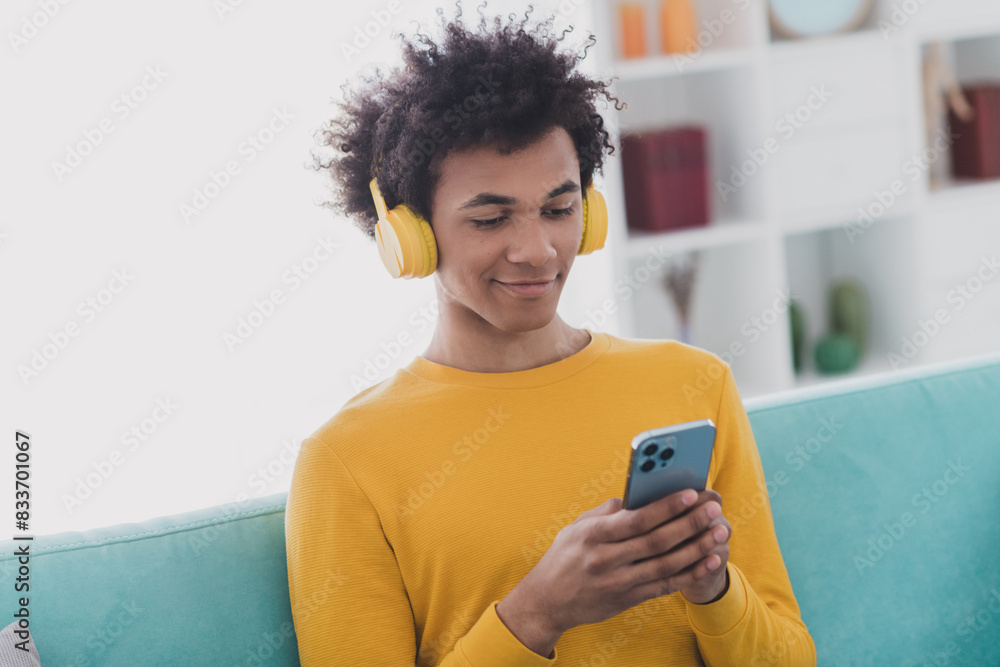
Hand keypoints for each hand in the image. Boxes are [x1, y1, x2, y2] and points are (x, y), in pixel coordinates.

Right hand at [500, 487, 731, 637]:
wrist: (546, 602)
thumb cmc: (564, 557)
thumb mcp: (576, 527)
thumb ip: (607, 512)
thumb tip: (638, 497)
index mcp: (593, 535)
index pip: (636, 519)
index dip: (666, 506)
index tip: (691, 492)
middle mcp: (606, 559)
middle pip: (656, 541)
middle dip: (689, 523)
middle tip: (714, 508)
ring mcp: (618, 583)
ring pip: (666, 564)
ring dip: (697, 548)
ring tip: (720, 532)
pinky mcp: (627, 600)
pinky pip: (664, 586)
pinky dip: (689, 573)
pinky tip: (709, 560)